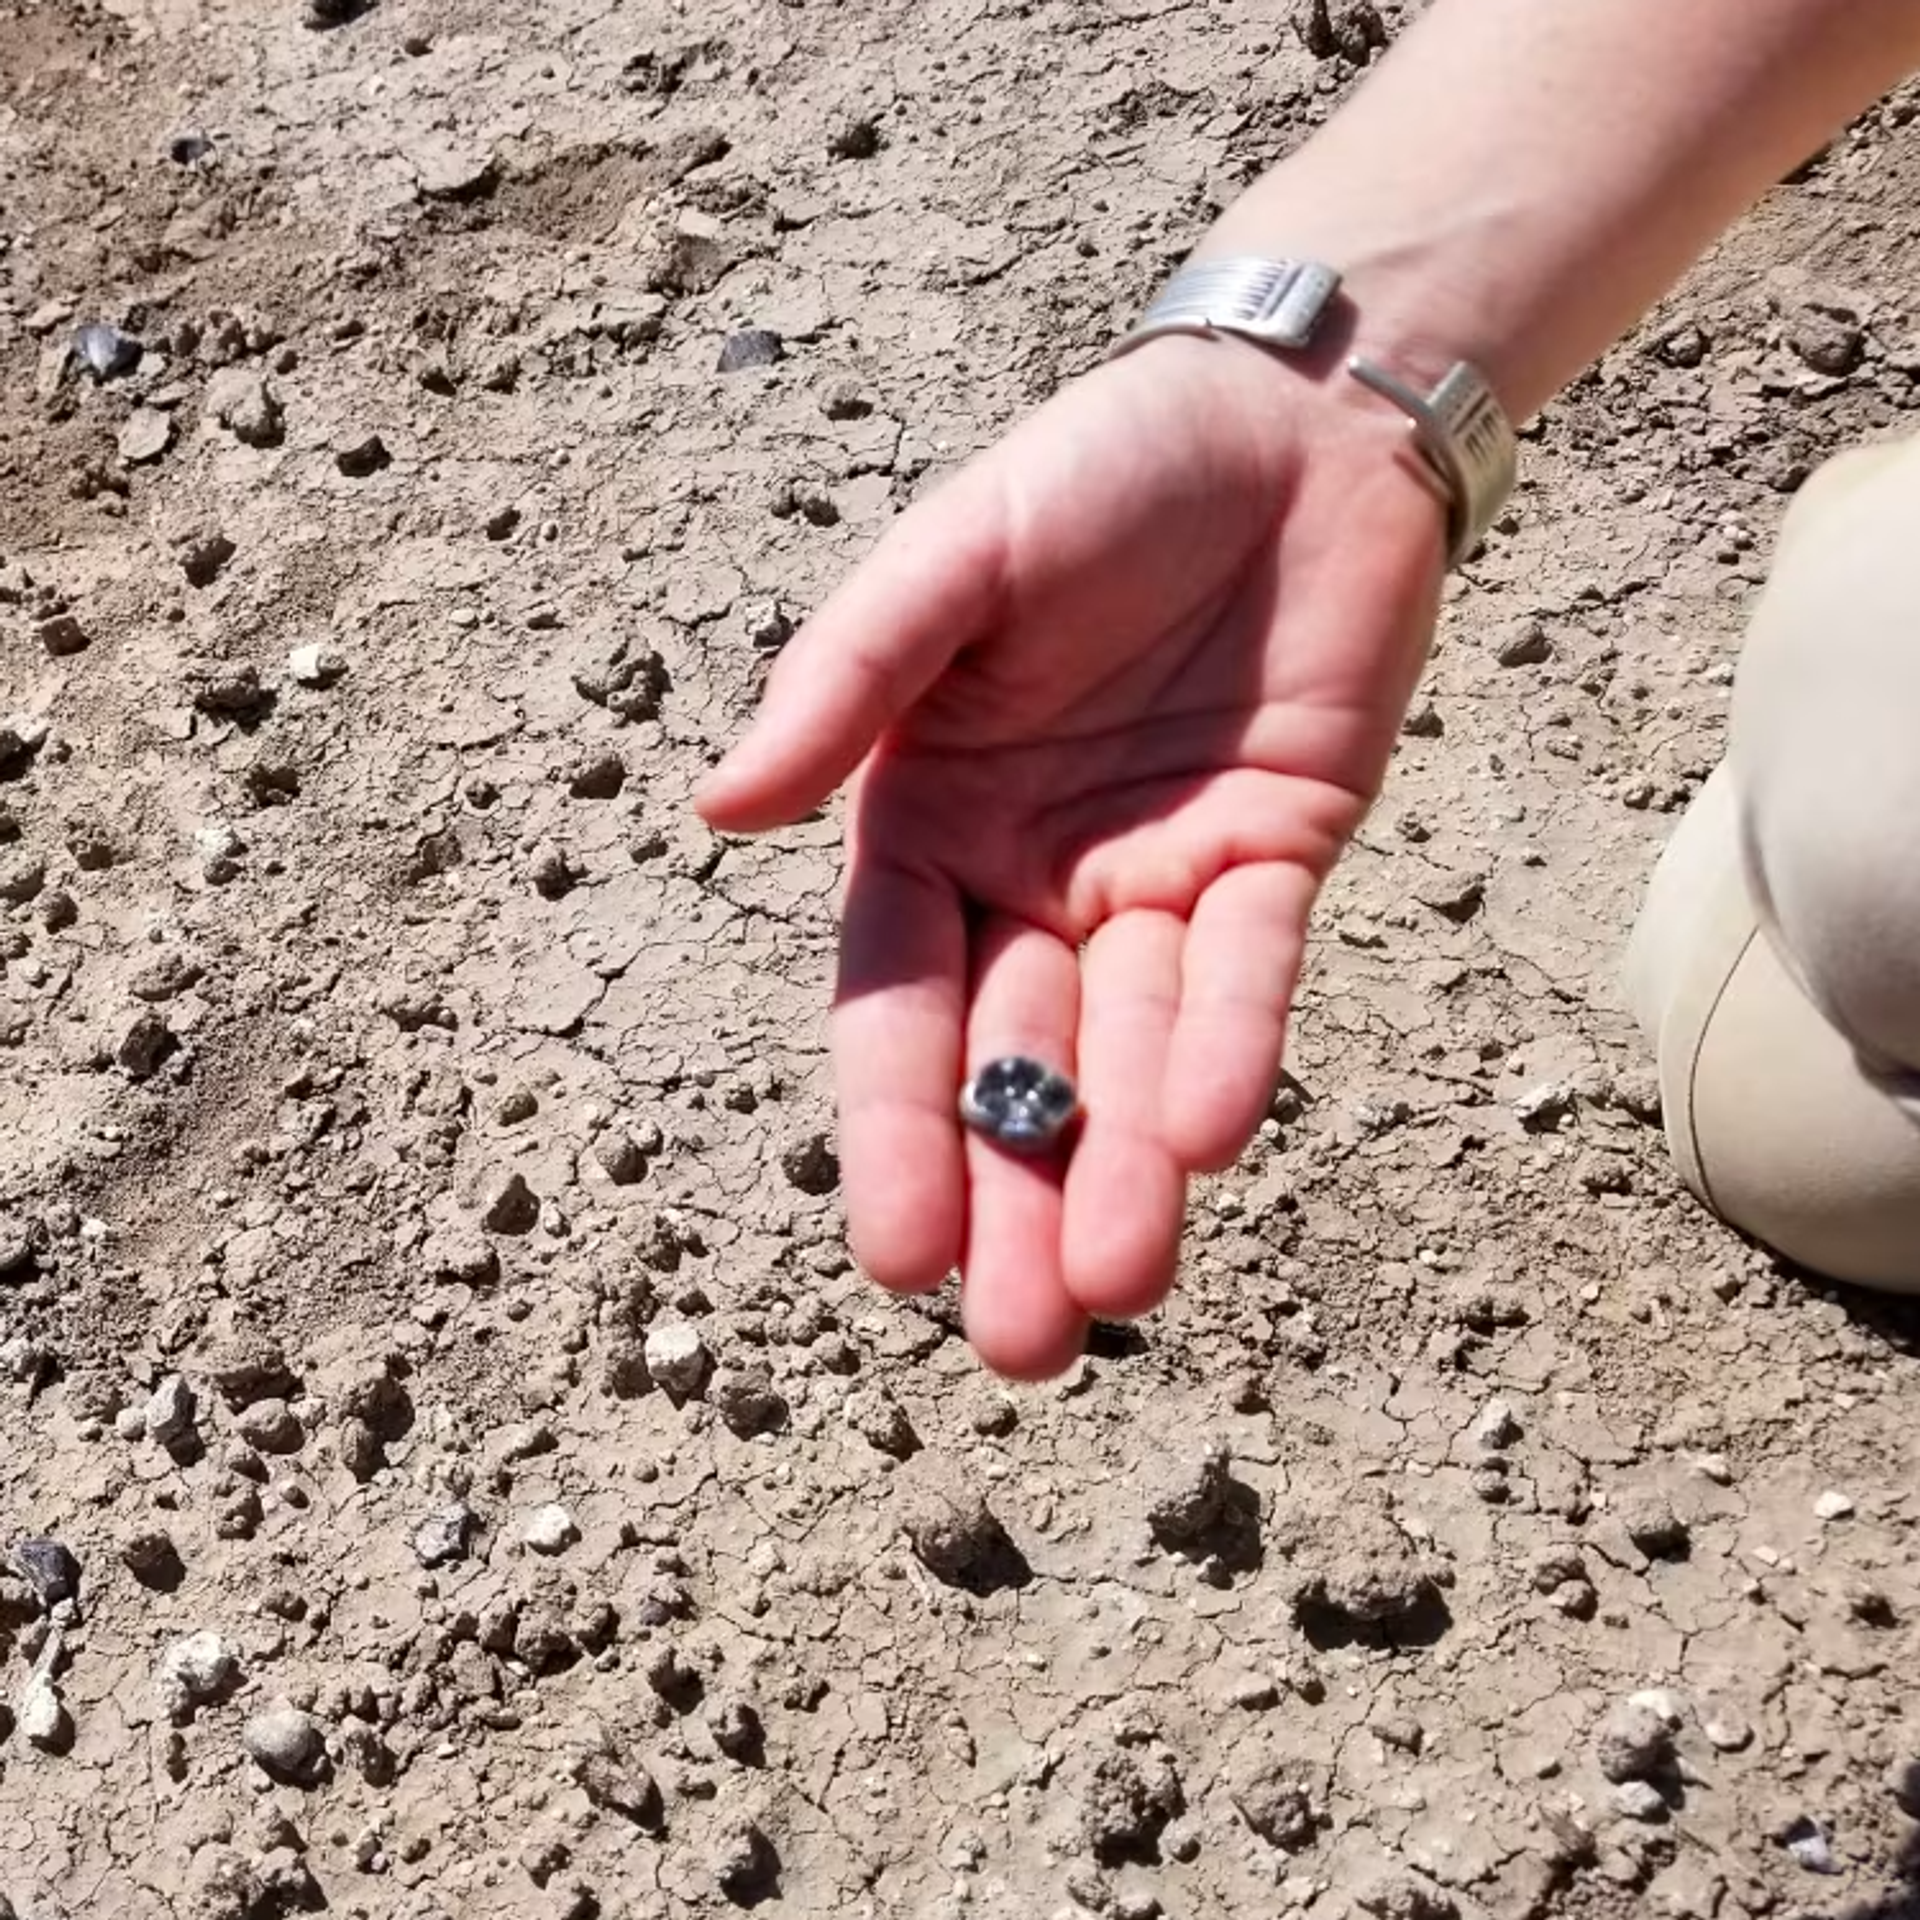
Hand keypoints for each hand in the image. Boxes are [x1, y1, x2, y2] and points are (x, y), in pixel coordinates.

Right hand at [696, 334, 1446, 1377]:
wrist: (1288, 418)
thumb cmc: (1096, 472)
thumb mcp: (950, 563)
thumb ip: (845, 682)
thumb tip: (721, 811)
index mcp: (931, 824)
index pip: (898, 1004)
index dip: (895, 1127)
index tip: (896, 1256)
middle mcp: (1037, 877)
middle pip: (1016, 1064)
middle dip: (1018, 1197)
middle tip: (1023, 1347)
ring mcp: (1158, 879)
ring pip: (1135, 1049)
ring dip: (1127, 1164)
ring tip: (1115, 1290)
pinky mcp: (1277, 857)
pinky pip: (1248, 970)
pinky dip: (1228, 1046)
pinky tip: (1208, 1141)